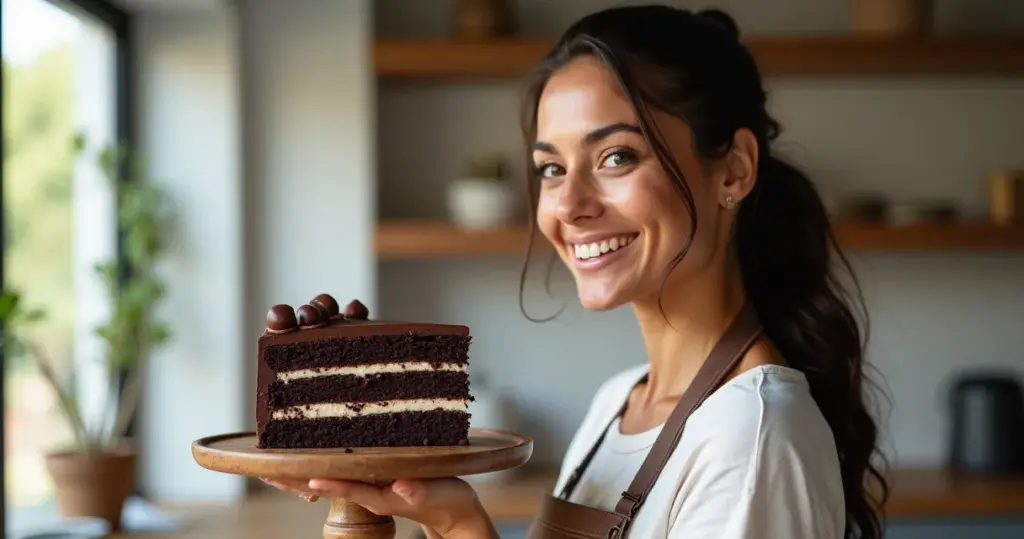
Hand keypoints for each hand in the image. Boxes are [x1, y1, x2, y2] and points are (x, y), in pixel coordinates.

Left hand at [260, 477, 496, 538]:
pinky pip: (340, 476)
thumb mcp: (437, 493)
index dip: (330, 483)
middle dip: (297, 480)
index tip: (308, 477)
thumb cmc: (447, 500)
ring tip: (274, 466)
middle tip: (266, 471)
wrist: (452, 510)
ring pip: (329, 481)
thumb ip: (417, 490)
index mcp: (382, 496)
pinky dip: (320, 468)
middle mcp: (369, 493)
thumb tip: (398, 487)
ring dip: (301, 475)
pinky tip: (308, 460)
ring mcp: (369, 489)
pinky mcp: (373, 483)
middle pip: (328, 485)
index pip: (350, 489)